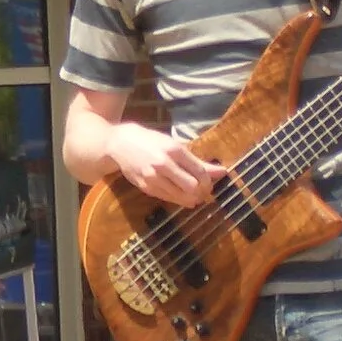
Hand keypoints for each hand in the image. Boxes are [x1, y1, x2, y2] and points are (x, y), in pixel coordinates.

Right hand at [107, 125, 224, 207]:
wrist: (119, 144)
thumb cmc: (150, 141)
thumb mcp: (174, 146)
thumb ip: (198, 161)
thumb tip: (223, 172)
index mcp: (173, 150)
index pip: (200, 173)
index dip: (209, 182)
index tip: (209, 183)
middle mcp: (163, 164)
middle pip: (193, 187)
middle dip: (202, 192)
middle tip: (203, 191)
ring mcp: (153, 177)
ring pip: (181, 197)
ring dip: (191, 199)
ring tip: (193, 195)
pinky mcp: (146, 187)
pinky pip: (168, 199)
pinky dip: (178, 199)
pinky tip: (179, 194)